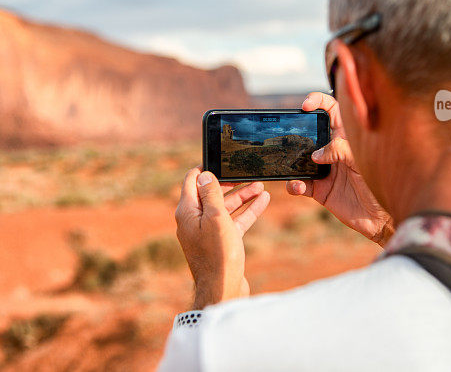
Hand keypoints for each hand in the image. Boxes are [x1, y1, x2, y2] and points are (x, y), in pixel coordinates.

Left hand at [175, 167, 269, 308]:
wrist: (223, 290)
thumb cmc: (218, 255)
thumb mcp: (216, 217)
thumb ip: (211, 194)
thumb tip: (205, 175)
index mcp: (187, 212)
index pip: (191, 181)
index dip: (205, 169)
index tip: (220, 160)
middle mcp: (194, 220)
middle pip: (211, 194)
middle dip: (230, 183)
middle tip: (246, 173)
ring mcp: (208, 232)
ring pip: (225, 207)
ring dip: (242, 196)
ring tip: (260, 185)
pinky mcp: (221, 242)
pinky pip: (233, 221)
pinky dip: (246, 211)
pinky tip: (262, 201)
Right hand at [286, 92, 393, 245]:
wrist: (382, 219)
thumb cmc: (381, 184)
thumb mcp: (363, 161)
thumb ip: (341, 151)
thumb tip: (316, 154)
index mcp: (347, 138)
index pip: (332, 111)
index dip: (318, 102)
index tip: (306, 105)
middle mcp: (333, 151)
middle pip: (310, 133)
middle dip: (296, 131)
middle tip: (290, 135)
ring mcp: (325, 170)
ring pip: (299, 159)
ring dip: (290, 161)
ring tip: (291, 165)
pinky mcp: (319, 190)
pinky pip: (299, 184)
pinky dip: (294, 184)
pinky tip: (298, 186)